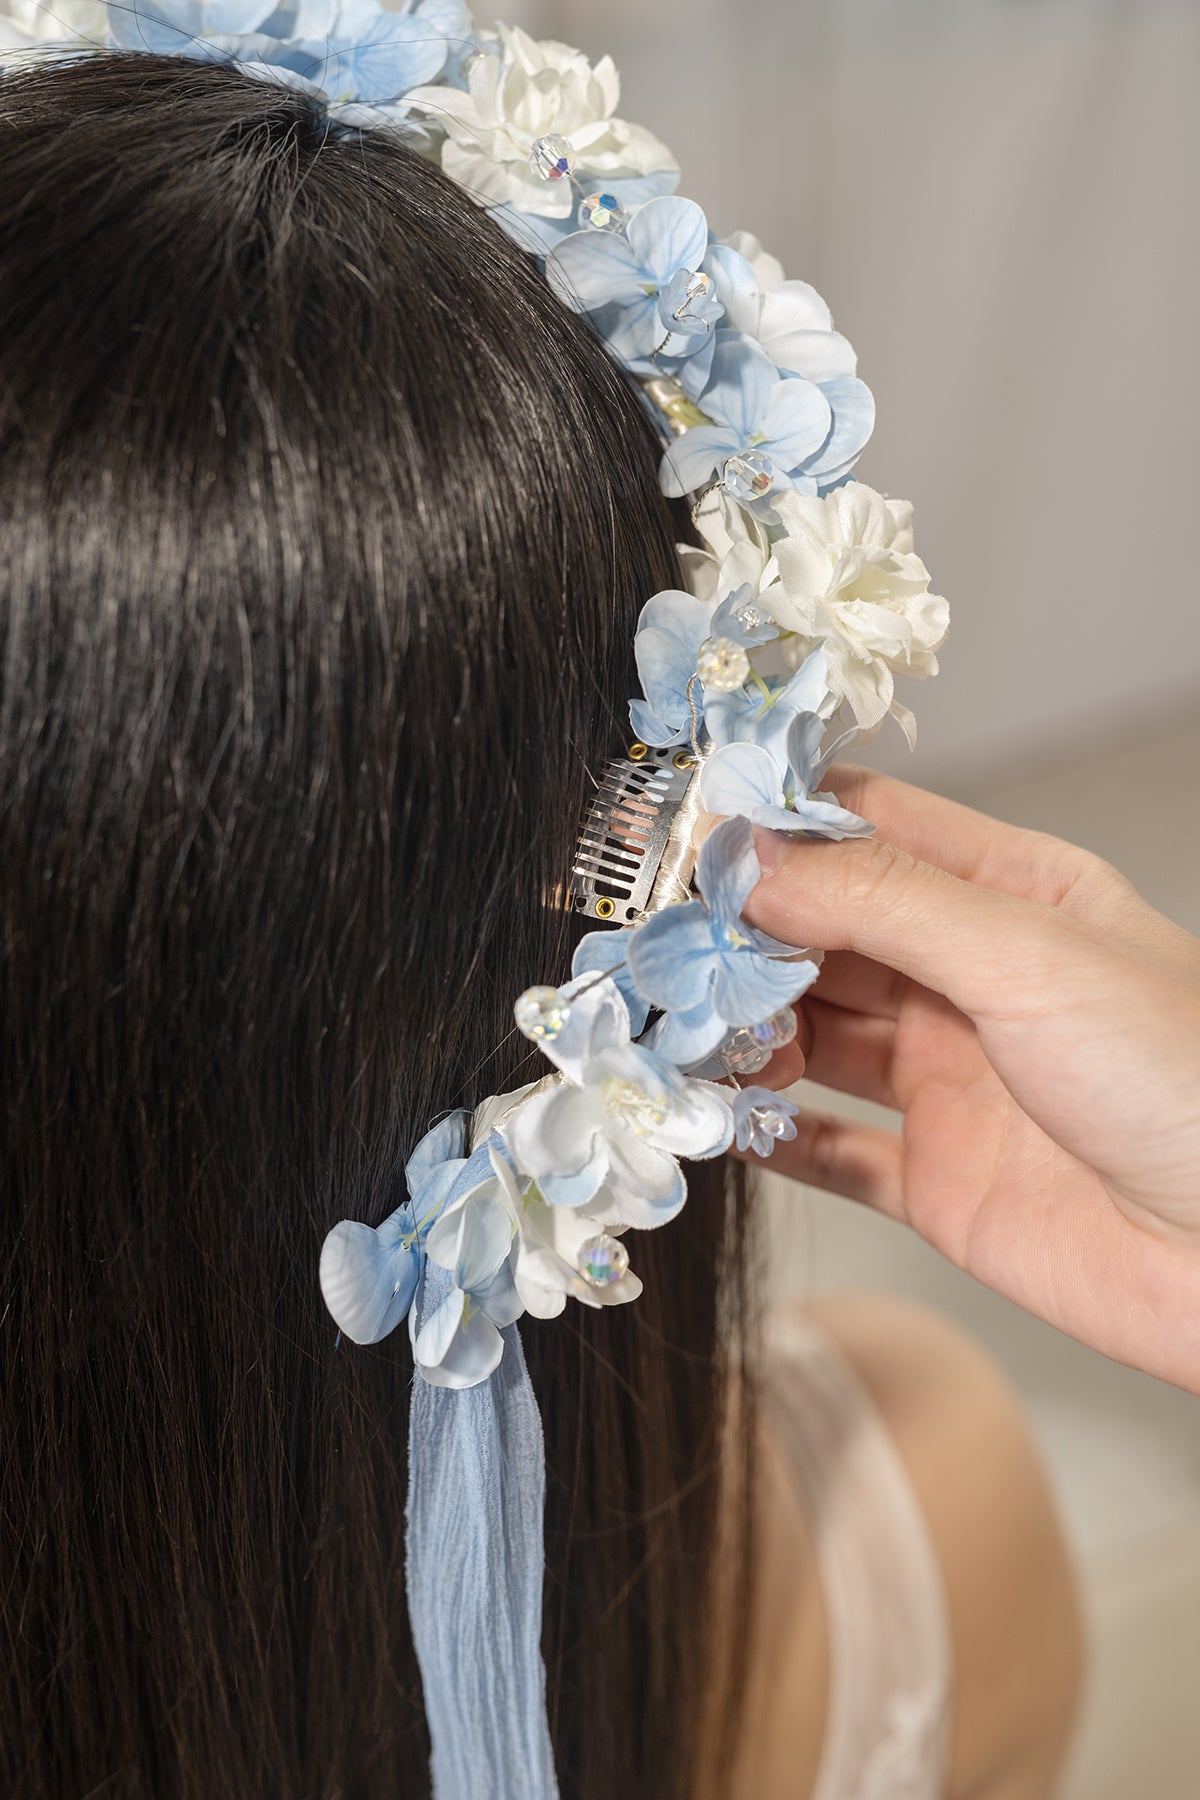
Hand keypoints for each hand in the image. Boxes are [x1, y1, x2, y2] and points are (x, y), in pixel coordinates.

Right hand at [723, 766, 1199, 1392]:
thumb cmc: (1185, 1081)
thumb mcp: (1028, 958)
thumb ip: (886, 902)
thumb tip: (754, 855)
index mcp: (1008, 897)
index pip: (867, 829)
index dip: (775, 827)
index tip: (685, 836)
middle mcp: (969, 980)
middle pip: (824, 934)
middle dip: (742, 936)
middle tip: (661, 950)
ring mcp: (950, 1082)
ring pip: (813, 1037)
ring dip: (744, 1032)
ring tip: (683, 1035)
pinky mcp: (939, 1181)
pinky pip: (829, 1148)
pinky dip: (768, 1132)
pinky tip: (717, 1117)